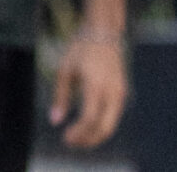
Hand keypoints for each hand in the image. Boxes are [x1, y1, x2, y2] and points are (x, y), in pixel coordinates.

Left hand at [50, 33, 128, 148]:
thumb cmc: (80, 49)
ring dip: (95, 136)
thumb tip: (54, 121)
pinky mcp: (122, 93)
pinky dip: (101, 126)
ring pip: (111, 125)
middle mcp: (112, 92)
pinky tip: (86, 127)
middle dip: (87, 140)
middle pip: (104, 128)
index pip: (90, 118)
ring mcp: (120, 93)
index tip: (65, 138)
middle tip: (70, 143)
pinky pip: (113, 117)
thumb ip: (60, 97)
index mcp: (96, 85)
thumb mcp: (65, 70)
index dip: (78, 132)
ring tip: (76, 138)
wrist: (103, 33)